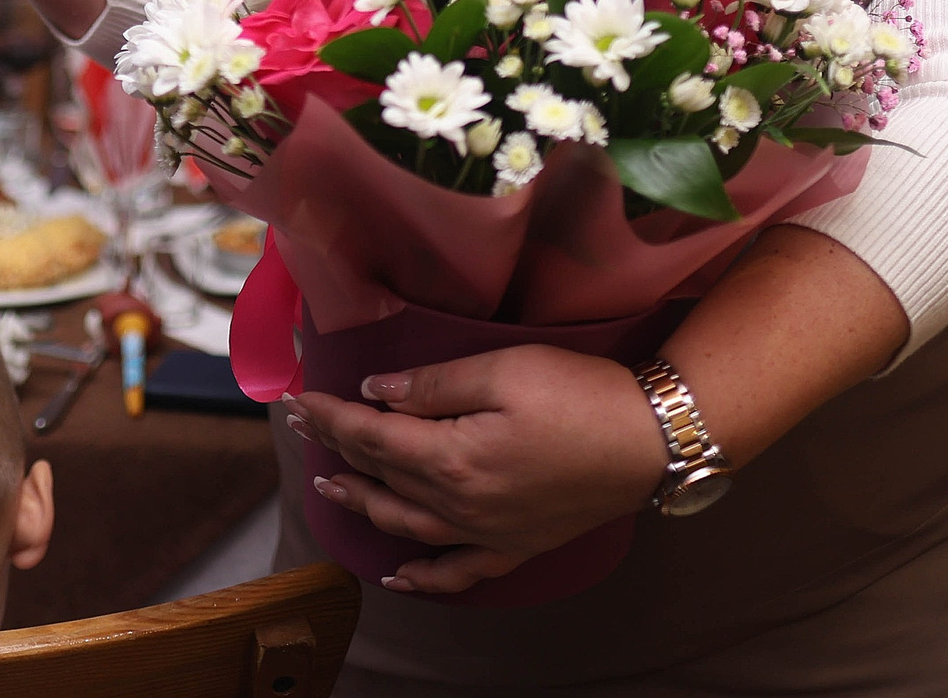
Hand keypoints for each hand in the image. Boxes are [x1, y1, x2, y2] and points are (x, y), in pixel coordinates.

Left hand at [287, 344, 667, 594]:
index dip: (330, 416)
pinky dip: (425, 578)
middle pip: (384, 475)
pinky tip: (400, 576)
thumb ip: (433, 386)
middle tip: (304, 427)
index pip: (371, 435)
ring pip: (407, 524)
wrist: (650, 440)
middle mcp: (460, 504)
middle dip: (339, 448)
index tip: (297, 399)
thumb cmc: (581, 395)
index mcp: (451, 456)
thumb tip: (376, 394)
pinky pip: (459, 572)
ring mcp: (488, 532)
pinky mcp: (517, 545)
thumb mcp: (503, 369)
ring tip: (333, 487)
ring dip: (364, 504)